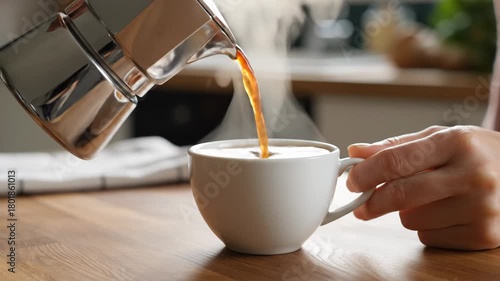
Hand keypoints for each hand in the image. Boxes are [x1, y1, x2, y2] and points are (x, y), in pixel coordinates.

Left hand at [347, 126, 499, 249]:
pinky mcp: (483, 236)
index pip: (396, 160)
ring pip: (411, 219)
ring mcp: (481, 208)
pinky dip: (428, 228)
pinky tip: (449, 213)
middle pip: (400, 195)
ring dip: (409, 212)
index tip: (351, 181)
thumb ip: (397, 147)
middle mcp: (472, 175)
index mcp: (457, 143)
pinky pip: (428, 237)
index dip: (365, 173)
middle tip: (362, 205)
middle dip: (372, 202)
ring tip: (433, 198)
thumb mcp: (441, 139)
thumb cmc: (477, 154)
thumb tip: (356, 152)